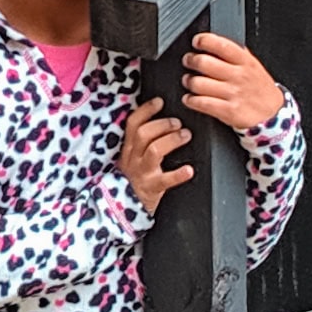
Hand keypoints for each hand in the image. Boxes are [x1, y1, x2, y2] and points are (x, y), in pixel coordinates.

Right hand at [119, 96, 192, 213]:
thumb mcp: (133, 158)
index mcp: (129, 149)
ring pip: (154, 151)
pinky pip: (165, 180)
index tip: (160, 102)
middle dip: (162, 124)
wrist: (122, 210)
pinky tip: (189, 170)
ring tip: (186, 136)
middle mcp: (133, 159)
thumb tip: (163, 122)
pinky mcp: (152, 189)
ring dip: (171, 140)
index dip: (146, 110)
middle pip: (143, 134)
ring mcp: (142, 174)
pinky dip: (178, 174)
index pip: (133, 124)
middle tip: (178, 123)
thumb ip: (143, 142)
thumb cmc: (134, 180)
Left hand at [178, 31, 283, 133]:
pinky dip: (190, 100)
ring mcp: (233, 94)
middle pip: (204, 63)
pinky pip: (202, 103)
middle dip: (190, 60)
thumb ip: (236, 53)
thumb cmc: (259, 88)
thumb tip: (215, 41)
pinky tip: (190, 98)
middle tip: (188, 61)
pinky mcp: (228, 111)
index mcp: (245, 62)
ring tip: (188, 81)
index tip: (197, 41)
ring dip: (188, 81)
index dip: (204, 40)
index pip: (221, 45)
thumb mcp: (253, 65)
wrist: (272, 113)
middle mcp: (239, 76)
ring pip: (199, 83)